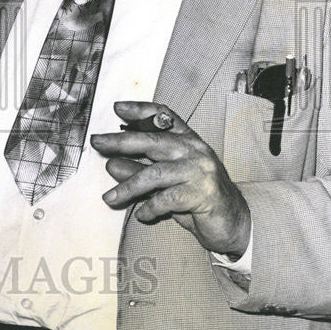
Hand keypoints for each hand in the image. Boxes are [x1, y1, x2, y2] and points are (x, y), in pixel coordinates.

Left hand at [89, 101, 250, 257]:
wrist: (233, 222)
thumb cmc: (195, 197)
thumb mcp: (165, 181)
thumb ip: (140, 170)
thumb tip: (110, 164)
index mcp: (188, 140)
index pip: (163, 116)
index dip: (140, 110)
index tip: (117, 108)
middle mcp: (194, 150)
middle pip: (153, 141)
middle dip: (121, 141)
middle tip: (97, 142)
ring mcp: (199, 171)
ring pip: (155, 174)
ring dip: (128, 186)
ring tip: (108, 198)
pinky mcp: (202, 194)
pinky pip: (166, 199)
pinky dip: (149, 207)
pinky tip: (140, 214)